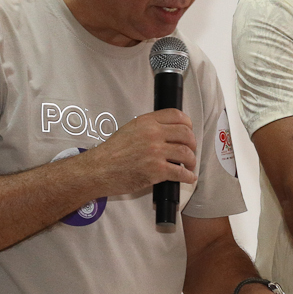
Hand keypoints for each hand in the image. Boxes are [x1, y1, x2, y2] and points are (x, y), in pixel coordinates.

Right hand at [79, 109, 197, 198]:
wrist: (99, 170)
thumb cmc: (111, 153)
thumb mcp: (129, 130)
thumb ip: (148, 128)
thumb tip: (167, 133)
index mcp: (146, 122)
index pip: (176, 115)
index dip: (188, 124)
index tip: (189, 131)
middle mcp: (153, 134)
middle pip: (186, 134)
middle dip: (193, 144)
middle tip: (191, 151)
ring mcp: (156, 152)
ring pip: (186, 154)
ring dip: (192, 161)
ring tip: (189, 166)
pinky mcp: (157, 171)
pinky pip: (181, 173)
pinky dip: (188, 177)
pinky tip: (188, 178)